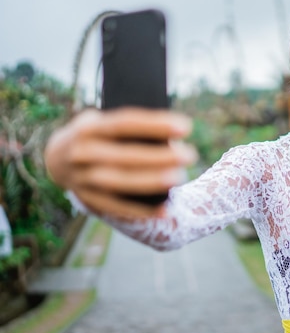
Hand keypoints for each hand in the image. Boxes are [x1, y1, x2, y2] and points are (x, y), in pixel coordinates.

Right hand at [44, 108, 196, 217]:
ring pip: (119, 182)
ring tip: (179, 178)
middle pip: (124, 155)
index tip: (185, 126)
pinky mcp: (88, 199)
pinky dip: (141, 210)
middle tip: (189, 155)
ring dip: (151, 181)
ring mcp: (82, 178)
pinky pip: (117, 207)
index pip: (123, 123)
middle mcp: (81, 152)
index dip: (155, 125)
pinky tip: (165, 210)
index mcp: (87, 128)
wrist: (57, 157)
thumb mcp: (103, 122)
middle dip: (158, 156)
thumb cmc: (97, 135)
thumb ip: (127, 128)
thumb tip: (166, 136)